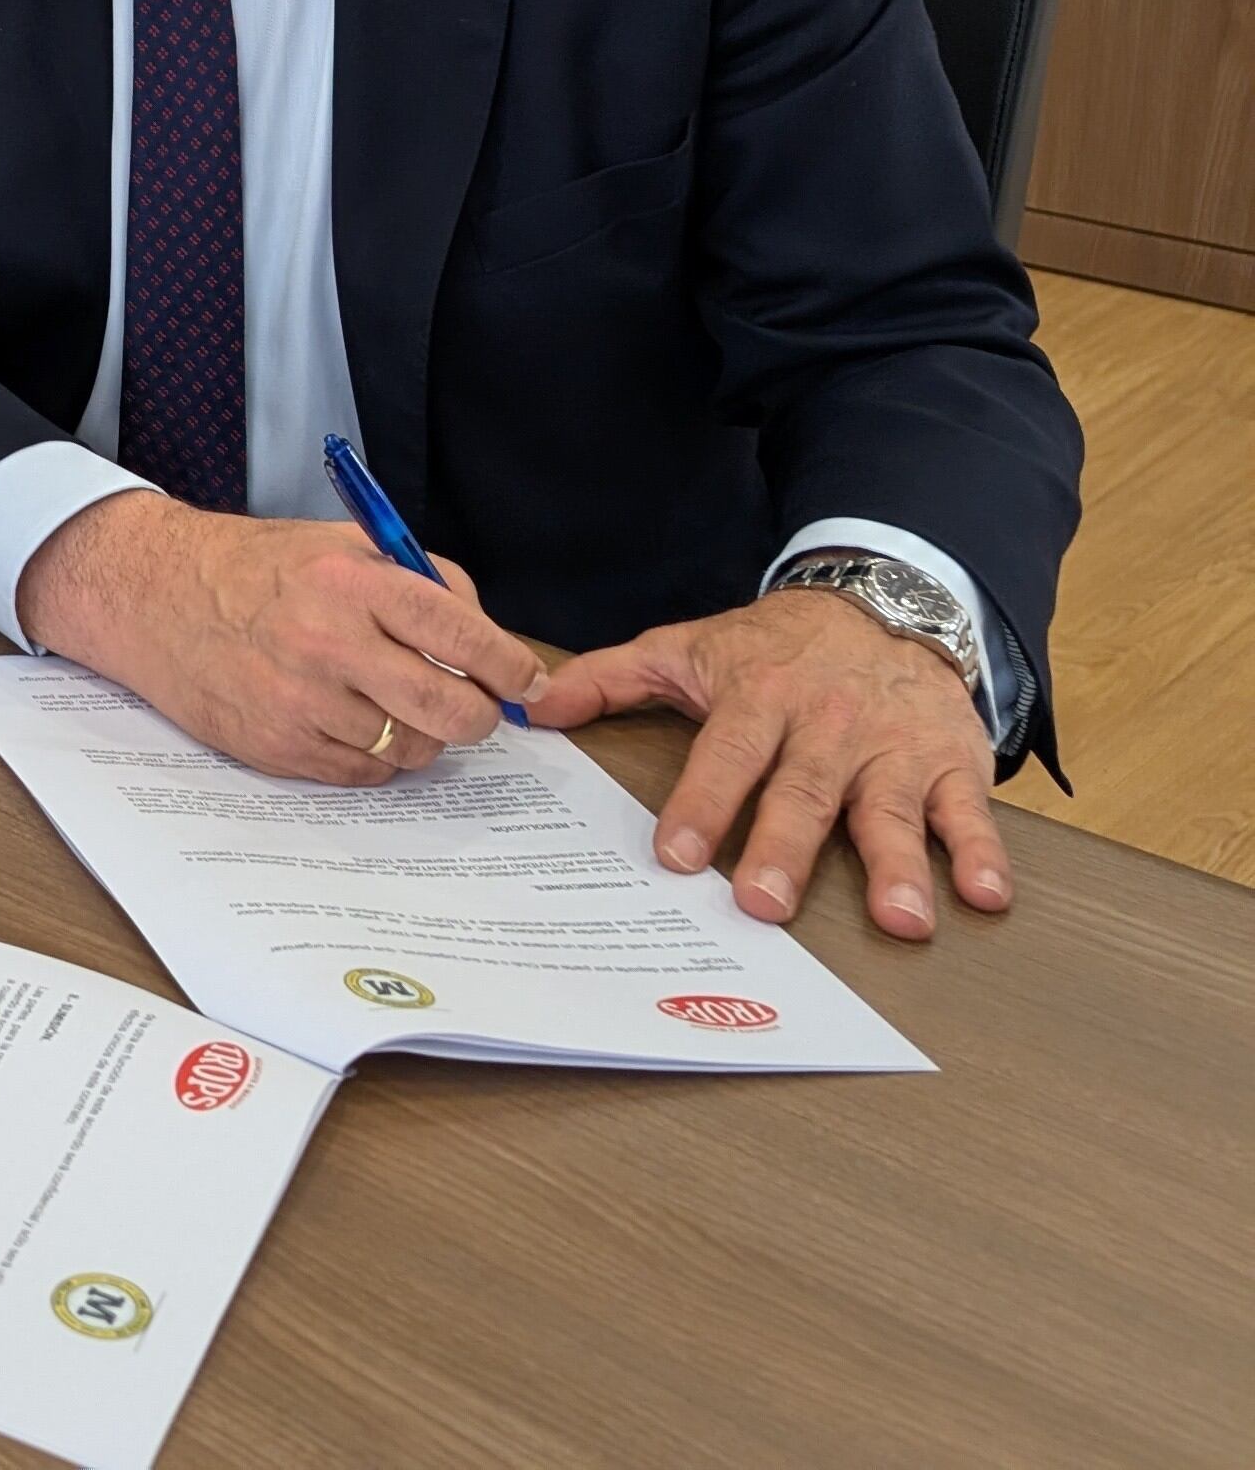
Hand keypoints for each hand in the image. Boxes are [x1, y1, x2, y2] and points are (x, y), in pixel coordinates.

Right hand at [16, 492, 547, 784]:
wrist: (152, 597)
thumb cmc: (251, 569)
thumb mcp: (336, 544)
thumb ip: (417, 579)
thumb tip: (486, 637)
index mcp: (351, 582)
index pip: (464, 635)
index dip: (512, 667)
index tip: (528, 682)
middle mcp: (328, 643)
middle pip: (453, 710)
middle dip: (478, 715)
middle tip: (472, 706)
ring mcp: (301, 702)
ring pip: (412, 749)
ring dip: (418, 734)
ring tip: (389, 703)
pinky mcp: (277, 747)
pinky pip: (364, 773)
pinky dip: (371, 754)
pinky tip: (345, 720)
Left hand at [533, 588, 1008, 939]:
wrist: (884, 600)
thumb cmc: (776, 645)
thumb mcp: (688, 648)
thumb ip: (610, 677)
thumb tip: (534, 706)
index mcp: (760, 698)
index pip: (727, 754)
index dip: (704, 804)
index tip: (680, 857)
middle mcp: (827, 726)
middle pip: (805, 792)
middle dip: (787, 848)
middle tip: (767, 905)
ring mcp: (893, 748)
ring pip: (892, 810)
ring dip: (897, 867)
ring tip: (900, 919)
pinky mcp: (952, 761)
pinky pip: (970, 810)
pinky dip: (982, 852)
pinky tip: (986, 896)